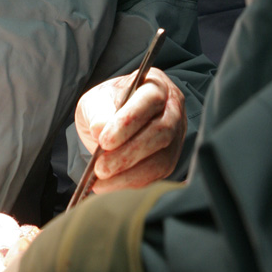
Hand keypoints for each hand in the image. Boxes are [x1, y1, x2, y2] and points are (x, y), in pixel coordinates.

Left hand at [75, 69, 185, 190]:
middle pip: (161, 132)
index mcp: (155, 84)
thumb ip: (96, 111)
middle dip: (128, 153)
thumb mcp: (95, 100)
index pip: (150, 100)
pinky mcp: (172, 159)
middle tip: (100, 168)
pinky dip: (134, 184)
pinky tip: (112, 186)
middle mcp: (172, 109)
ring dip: (130, 174)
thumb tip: (99, 129)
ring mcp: (176, 136)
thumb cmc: (107, 105)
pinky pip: (158, 176)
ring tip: (102, 181)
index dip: (128, 122)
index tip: (103, 140)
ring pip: (162, 159)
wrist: (113, 118)